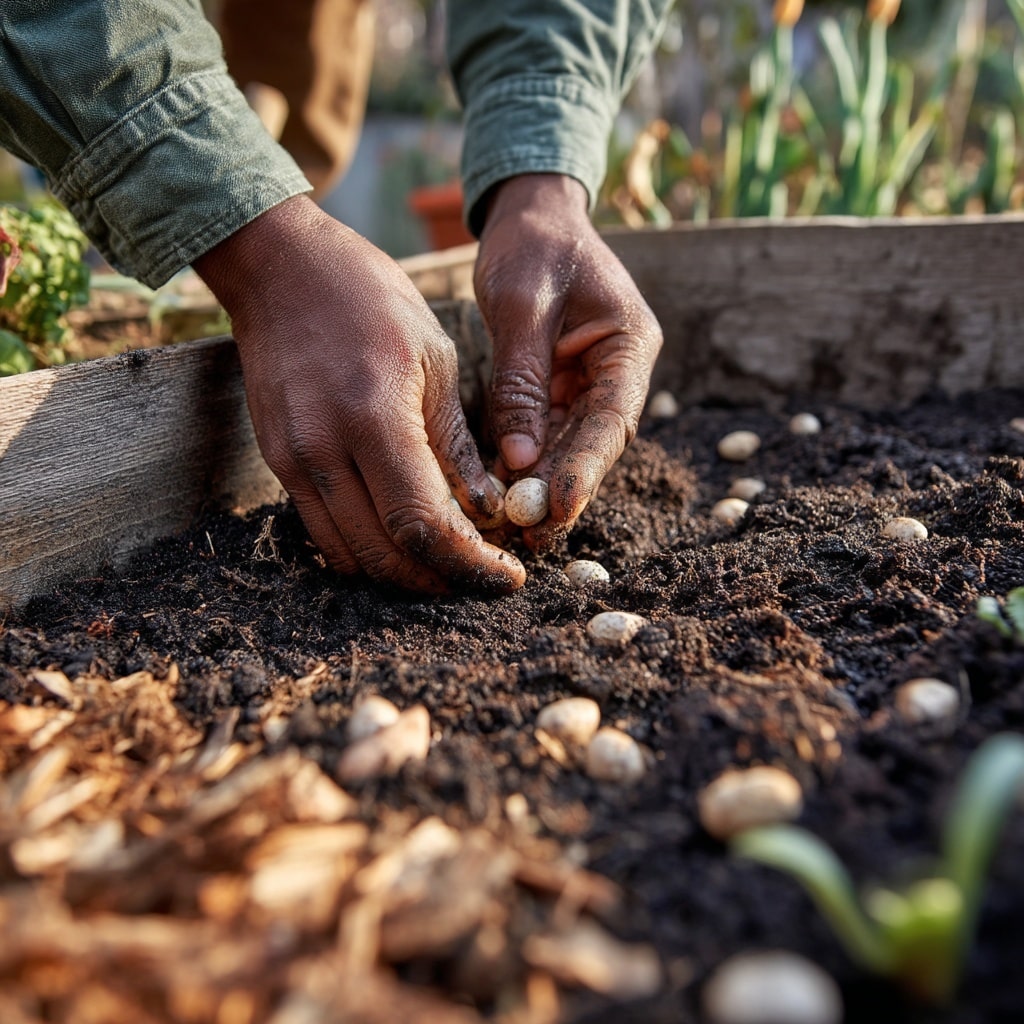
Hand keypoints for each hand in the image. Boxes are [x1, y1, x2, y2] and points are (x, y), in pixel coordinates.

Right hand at [194, 195, 524, 593]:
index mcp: (375, 417)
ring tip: (446, 562)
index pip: (423, 523)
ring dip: (401, 572)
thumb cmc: (370, 299)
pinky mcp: (277, 462)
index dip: (468, 563)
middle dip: (439, 579)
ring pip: (349, 554)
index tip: (506, 576)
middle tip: (481, 578)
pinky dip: (366, 547)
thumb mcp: (435, 360)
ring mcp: (292, 460)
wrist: (280, 268)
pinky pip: (323, 530)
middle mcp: (324, 449)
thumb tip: (486, 509)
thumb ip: (455, 445)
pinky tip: (400, 534)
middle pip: (384, 553)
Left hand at [475, 174, 662, 549]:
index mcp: (629, 343)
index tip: (559, 505)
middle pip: (595, 444)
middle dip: (563, 489)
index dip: (588, 467)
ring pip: (571, 447)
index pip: (612, 418)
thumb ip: (522, 380)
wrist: (531, 216)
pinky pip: (547, 434)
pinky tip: (503, 493)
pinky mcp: (562, 389)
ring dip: (545, 485)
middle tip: (530, 533)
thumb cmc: (531, 245)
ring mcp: (591, 383)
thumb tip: (521, 458)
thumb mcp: (522, 305)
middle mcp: (617, 371)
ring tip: (514, 527)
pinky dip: (527, 463)